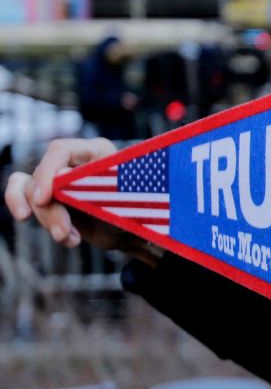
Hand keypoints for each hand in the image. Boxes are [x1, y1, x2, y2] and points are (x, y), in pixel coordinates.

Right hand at [4, 138, 159, 264]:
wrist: (131, 234)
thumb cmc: (133, 211)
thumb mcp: (118, 200)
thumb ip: (93, 186)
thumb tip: (62, 173)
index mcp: (95, 151)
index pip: (60, 150)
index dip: (47, 173)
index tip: (43, 199)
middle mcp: (74, 161)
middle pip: (42, 177)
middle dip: (50, 210)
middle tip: (64, 232)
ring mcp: (58, 178)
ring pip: (30, 192)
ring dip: (47, 220)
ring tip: (69, 238)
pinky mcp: (48, 196)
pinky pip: (20, 193)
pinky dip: (25, 211)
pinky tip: (60, 235)